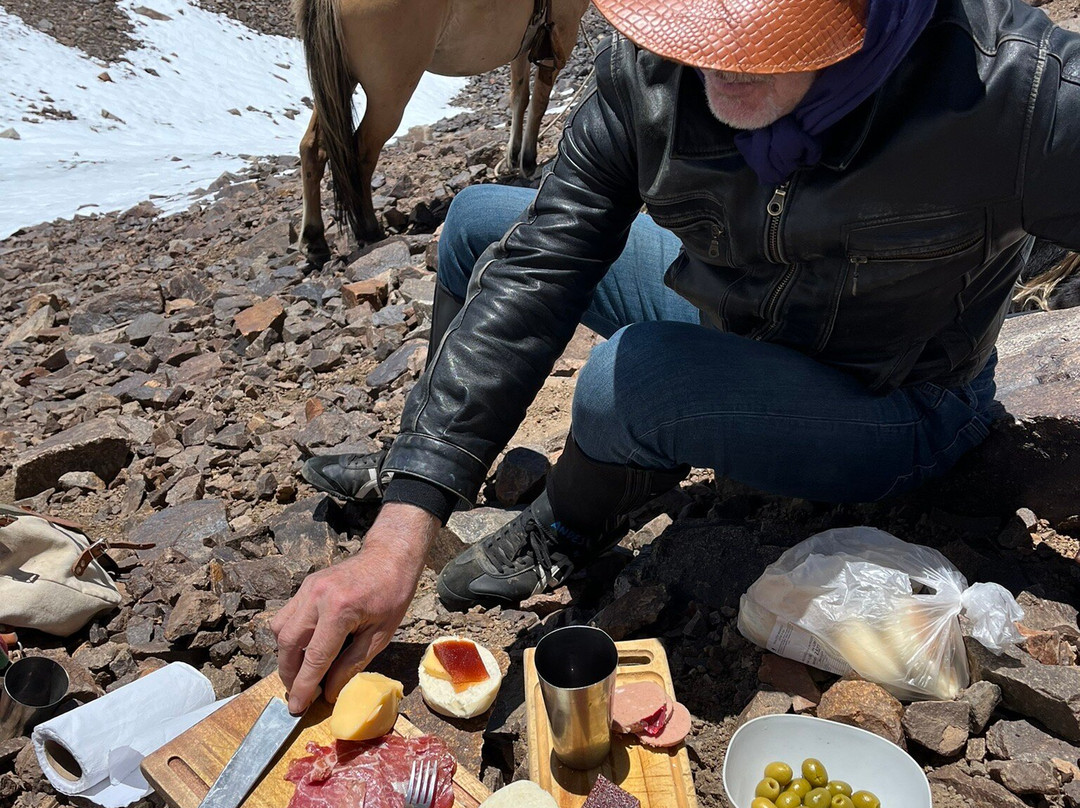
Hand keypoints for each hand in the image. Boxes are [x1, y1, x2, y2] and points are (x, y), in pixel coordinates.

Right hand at [271, 503, 439, 712]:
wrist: (389, 556)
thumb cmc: (392, 595)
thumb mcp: (380, 636)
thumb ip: (351, 665)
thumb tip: (328, 692)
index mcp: (340, 610)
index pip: (314, 658)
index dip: (303, 687)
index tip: (296, 708)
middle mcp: (317, 597)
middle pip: (289, 644)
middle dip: (289, 674)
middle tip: (298, 694)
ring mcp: (307, 588)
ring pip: (280, 629)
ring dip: (286, 655)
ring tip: (301, 672)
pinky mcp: (305, 585)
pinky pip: (287, 615)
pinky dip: (290, 636)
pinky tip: (306, 647)